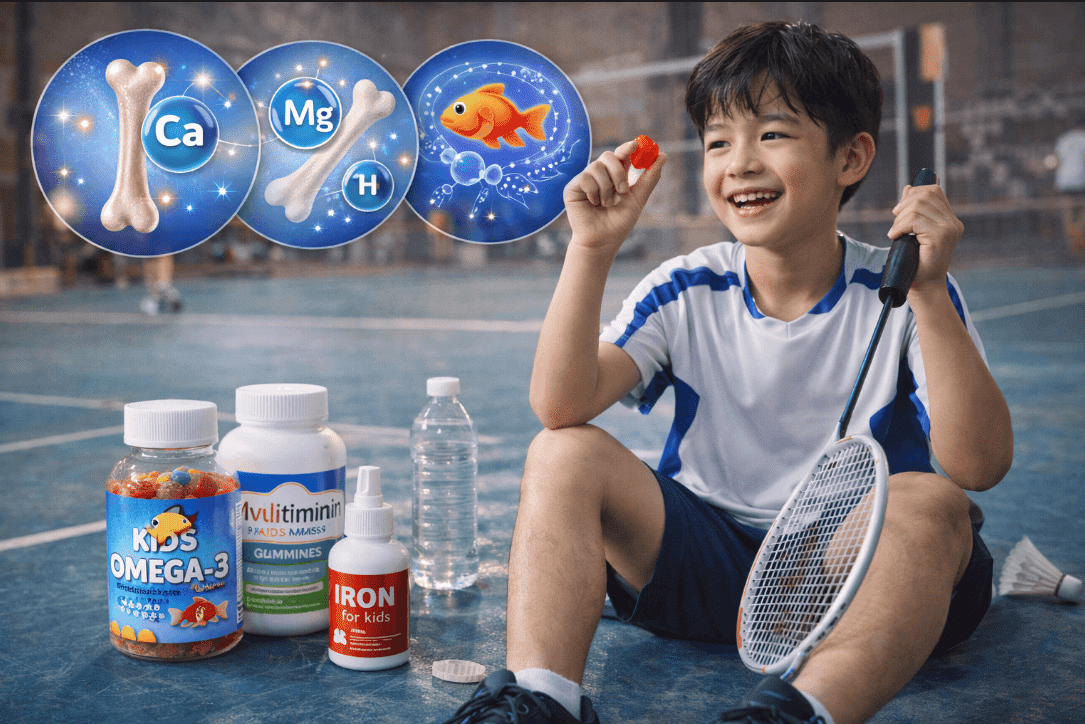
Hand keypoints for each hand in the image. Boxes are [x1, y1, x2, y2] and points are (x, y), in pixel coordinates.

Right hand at [563, 139, 665, 253]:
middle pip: (608, 156)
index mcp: (614, 175)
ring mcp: (585, 179)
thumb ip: (650, 178)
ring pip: (597, 166)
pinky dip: (594, 192)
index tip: (636, 145)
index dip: (627, 148)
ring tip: (606, 204)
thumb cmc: (619, 223)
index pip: (621, 155)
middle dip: (618, 172)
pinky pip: (585, 177)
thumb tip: (664, 155)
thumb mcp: (638, 199)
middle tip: (623, 191)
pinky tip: (593, 204)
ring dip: (607, 188)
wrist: (602, 241)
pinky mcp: (573, 187)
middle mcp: (599, 174)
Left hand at [887, 182, 963, 296]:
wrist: (923, 287)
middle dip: (904, 205)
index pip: (933, 191)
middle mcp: (953, 223)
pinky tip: (895, 237)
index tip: (899, 210)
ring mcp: (949, 229)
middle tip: (895, 222)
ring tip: (896, 232)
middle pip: (925, 195)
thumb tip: (908, 188)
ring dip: (900, 218)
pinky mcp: (940, 237)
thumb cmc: (916, 263)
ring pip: (918, 207)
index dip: (913, 194)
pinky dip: (899, 226)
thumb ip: (914, 211)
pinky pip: (914, 220)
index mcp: (950, 220)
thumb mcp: (914, 232)